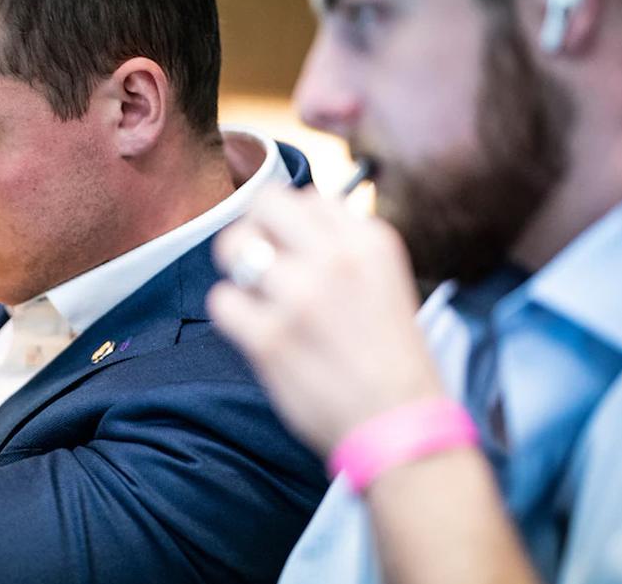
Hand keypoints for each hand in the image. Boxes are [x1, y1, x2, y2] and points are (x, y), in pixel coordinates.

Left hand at [206, 187, 444, 456]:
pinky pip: (222, 301)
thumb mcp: (385, 280)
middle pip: (263, 204)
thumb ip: (341, 245)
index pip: (306, 195)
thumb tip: (291, 220)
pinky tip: (254, 329)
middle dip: (254, 229)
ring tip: (257, 297)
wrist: (400, 426)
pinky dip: (231, 314)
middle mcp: (334, 259)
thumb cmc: (391, 357)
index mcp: (370, 240)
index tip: (292, 248)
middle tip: (259, 262)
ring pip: (234, 248)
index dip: (289, 222)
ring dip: (238, 272)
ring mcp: (299, 297)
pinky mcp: (269, 338)